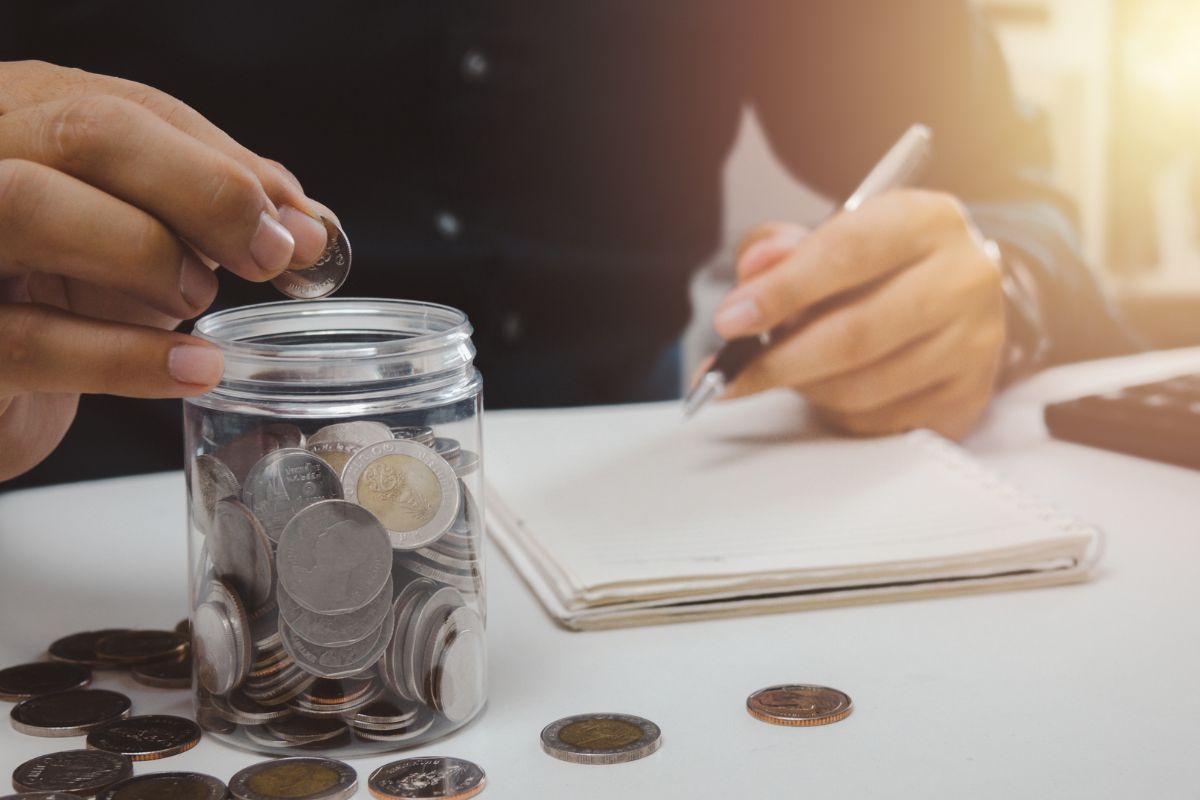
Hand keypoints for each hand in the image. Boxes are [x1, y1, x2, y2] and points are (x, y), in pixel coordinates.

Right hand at [0, 60, 331, 480]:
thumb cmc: (57, 300)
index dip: (223, 165)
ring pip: (26, 204)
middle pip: (81, 132)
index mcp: (17, 120)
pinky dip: (127, 357)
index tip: (298, 227)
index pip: (124, 107)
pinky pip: (28, 341)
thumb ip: (215, 218)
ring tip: (200, 298)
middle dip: (200, 190)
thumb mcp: (138, 240)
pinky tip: (195, 369)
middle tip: (267, 255)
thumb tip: (308, 229)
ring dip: (144, 249)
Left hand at [712, 190, 1005, 440]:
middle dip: (777, 360)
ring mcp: (973, 342)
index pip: (846, 254)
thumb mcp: (831, 235)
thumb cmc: (879, 265)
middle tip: (729, 371)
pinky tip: (824, 388)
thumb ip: (781, 248)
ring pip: (862, 387)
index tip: (728, 321)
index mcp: (927, 220)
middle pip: (854, 334)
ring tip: (781, 371)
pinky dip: (835, 412)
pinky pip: (878, 421)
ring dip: (804, 387)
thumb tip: (754, 269)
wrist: (954, 296)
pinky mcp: (967, 395)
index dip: (780, 292)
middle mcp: (964, 278)